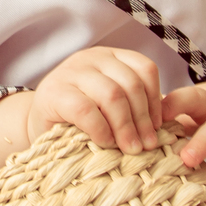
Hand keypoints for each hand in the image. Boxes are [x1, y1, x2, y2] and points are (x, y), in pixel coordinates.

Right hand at [28, 48, 162, 153]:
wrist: (37, 126)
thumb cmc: (80, 120)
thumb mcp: (109, 106)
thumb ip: (132, 106)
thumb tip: (167, 124)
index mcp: (110, 57)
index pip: (144, 68)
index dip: (156, 99)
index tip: (158, 127)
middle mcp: (91, 58)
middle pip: (130, 83)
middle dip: (143, 118)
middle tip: (148, 145)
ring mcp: (70, 72)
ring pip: (112, 95)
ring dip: (126, 126)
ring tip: (131, 149)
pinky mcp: (53, 93)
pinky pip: (86, 110)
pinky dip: (101, 130)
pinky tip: (106, 143)